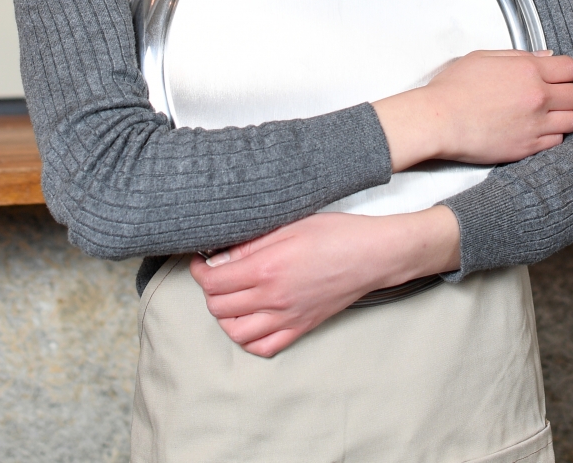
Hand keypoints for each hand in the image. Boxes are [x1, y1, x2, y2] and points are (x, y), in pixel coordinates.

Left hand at [189, 207, 459, 356]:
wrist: (373, 255)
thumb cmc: (336, 234)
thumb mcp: (289, 225)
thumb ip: (251, 242)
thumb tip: (221, 254)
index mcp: (266, 269)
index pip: (213, 282)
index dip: (199, 271)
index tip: (201, 261)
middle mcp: (273, 299)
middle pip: (219, 308)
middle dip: (209, 291)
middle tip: (215, 274)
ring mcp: (287, 317)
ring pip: (236, 333)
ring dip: (224, 317)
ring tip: (229, 299)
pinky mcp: (301, 327)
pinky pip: (264, 347)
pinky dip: (249, 339)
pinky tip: (250, 321)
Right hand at [374, 49, 572, 171]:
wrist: (438, 121)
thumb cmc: (453, 89)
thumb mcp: (483, 57)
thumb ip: (518, 56)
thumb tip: (545, 57)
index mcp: (528, 70)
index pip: (571, 68)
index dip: (565, 72)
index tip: (556, 76)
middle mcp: (537, 97)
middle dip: (568, 94)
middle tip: (554, 96)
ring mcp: (535, 124)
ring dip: (563, 117)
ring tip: (546, 116)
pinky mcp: (528, 147)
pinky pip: (557, 142)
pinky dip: (551, 136)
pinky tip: (535, 130)